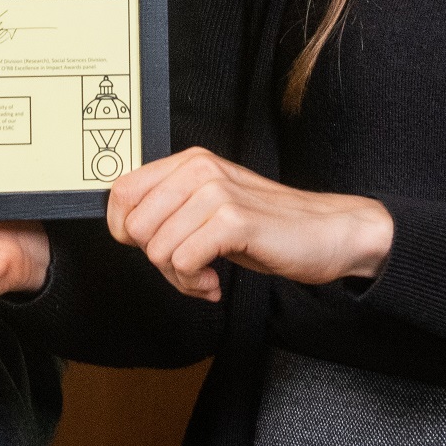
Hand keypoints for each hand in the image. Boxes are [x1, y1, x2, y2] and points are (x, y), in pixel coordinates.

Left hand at [107, 148, 392, 302]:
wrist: (325, 233)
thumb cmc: (266, 225)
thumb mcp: (209, 208)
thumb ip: (171, 209)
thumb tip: (125, 229)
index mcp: (190, 162)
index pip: (121, 192)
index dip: (124, 230)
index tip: (151, 247)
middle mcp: (199, 169)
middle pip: (135, 228)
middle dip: (157, 261)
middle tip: (188, 268)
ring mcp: (216, 192)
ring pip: (157, 250)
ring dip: (180, 277)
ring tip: (206, 275)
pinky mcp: (233, 220)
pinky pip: (184, 262)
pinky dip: (196, 283)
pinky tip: (215, 281)